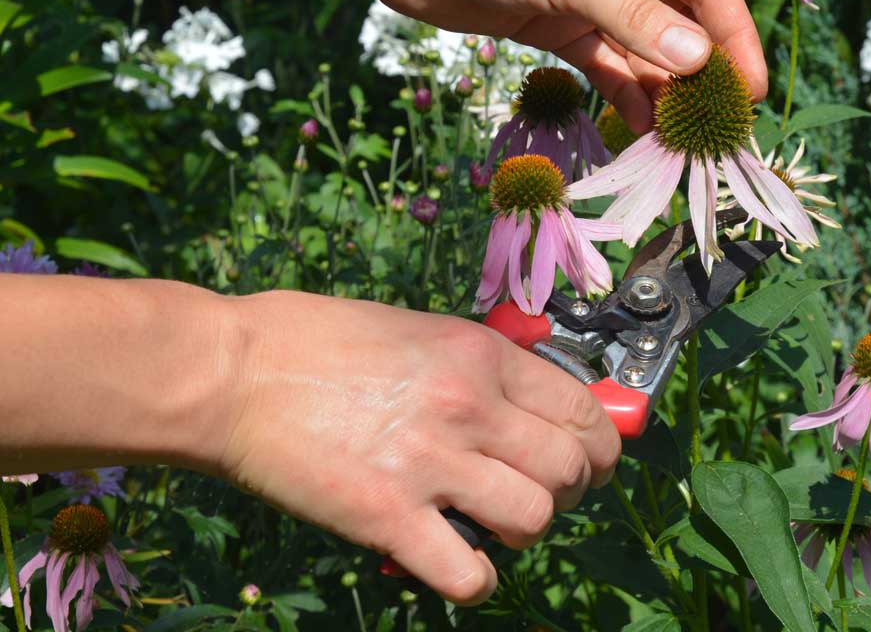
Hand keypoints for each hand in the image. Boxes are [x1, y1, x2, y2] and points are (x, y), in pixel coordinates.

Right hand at [217, 290, 620, 604]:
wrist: (233, 372)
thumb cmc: (314, 343)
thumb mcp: (417, 329)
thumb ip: (478, 367)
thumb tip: (526, 404)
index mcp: (480, 355)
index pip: (583, 409)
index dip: (601, 446)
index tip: (589, 461)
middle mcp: (469, 405)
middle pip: (573, 468)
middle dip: (569, 491)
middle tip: (536, 495)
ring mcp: (431, 462)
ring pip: (535, 519)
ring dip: (522, 532)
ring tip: (490, 526)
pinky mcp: (387, 517)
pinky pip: (468, 574)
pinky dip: (473, 579)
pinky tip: (452, 561)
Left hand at [363, 0, 767, 132]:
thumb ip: (634, 22)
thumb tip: (699, 63)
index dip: (734, 37)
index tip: (750, 90)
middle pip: (680, 20)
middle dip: (702, 71)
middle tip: (722, 125)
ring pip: (644, 50)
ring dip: (664, 91)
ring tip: (684, 138)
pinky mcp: (561, 28)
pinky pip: (607, 65)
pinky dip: (624, 94)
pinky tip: (642, 127)